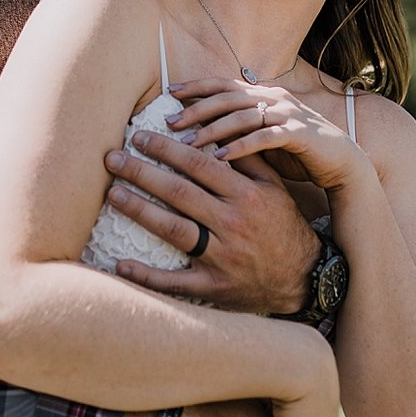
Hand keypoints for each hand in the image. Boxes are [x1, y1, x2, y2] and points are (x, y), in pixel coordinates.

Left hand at [105, 129, 319, 314]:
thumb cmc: (282, 225)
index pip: (198, 164)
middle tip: (112, 158)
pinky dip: (146, 276)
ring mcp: (222, 257)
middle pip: (178, 192)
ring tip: (113, 193)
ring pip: (173, 230)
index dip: (166, 149)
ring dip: (139, 210)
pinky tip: (120, 266)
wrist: (303, 277)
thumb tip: (214, 129)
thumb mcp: (273, 188)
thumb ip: (246, 158)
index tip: (139, 137)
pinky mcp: (213, 287)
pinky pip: (175, 282)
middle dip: (142, 172)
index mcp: (246, 195)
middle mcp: (233, 224)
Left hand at [167, 77, 368, 192]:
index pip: (224, 84)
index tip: (169, 92)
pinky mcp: (298, 134)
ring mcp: (288, 114)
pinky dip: (240, 146)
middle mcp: (275, 98)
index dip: (197, 86)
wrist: (342, 163)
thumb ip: (239, 128)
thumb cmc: (298, 151)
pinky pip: (264, 138)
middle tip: (170, 121)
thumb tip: (200, 128)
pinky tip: (220, 158)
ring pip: (242, 116)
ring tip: (188, 143)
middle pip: (228, 97)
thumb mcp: (263, 136)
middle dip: (196, 108)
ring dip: (213, 129)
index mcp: (265, 94)